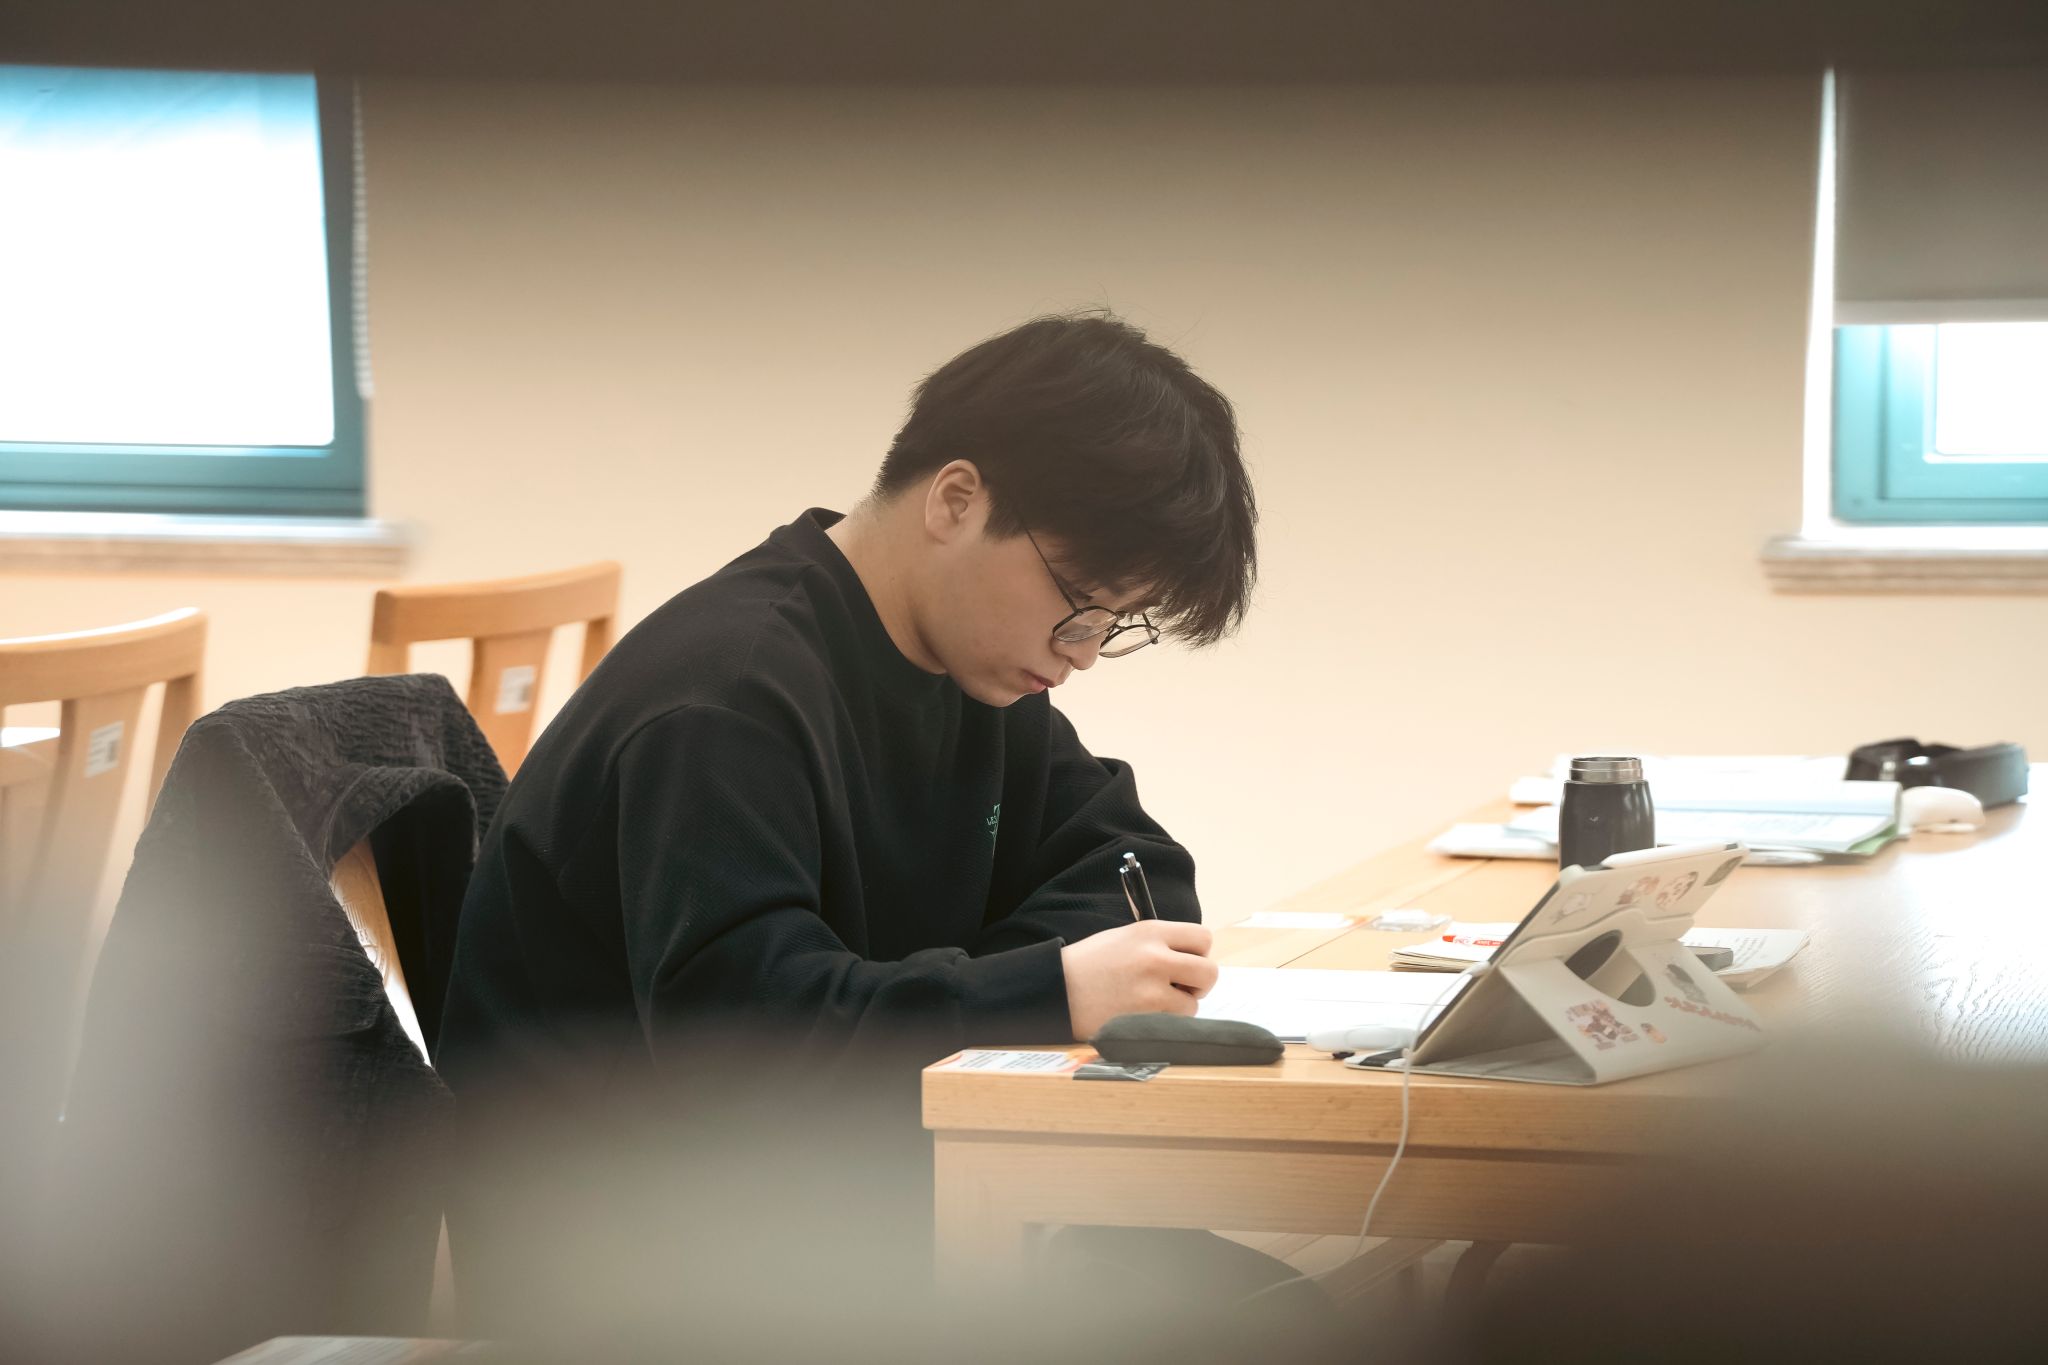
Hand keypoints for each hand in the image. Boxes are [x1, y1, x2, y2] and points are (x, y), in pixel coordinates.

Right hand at [1060, 920, 1217, 1040]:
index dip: (1199, 953)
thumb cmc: (1089, 966)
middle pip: (1208, 971)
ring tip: (1150, 1004)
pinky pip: (1174, 1025)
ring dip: (1178, 1008)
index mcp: (1150, 931)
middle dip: (1199, 984)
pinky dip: (1164, 1024)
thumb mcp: (1124, 938)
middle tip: (1181, 989)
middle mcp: (1155, 957)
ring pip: (1193, 1004)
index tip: (1188, 963)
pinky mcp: (1145, 1019)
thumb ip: (1160, 945)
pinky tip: (1140, 1016)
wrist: (1055, 992)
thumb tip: (1194, 960)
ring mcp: (1151, 990)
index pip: (1203, 938)